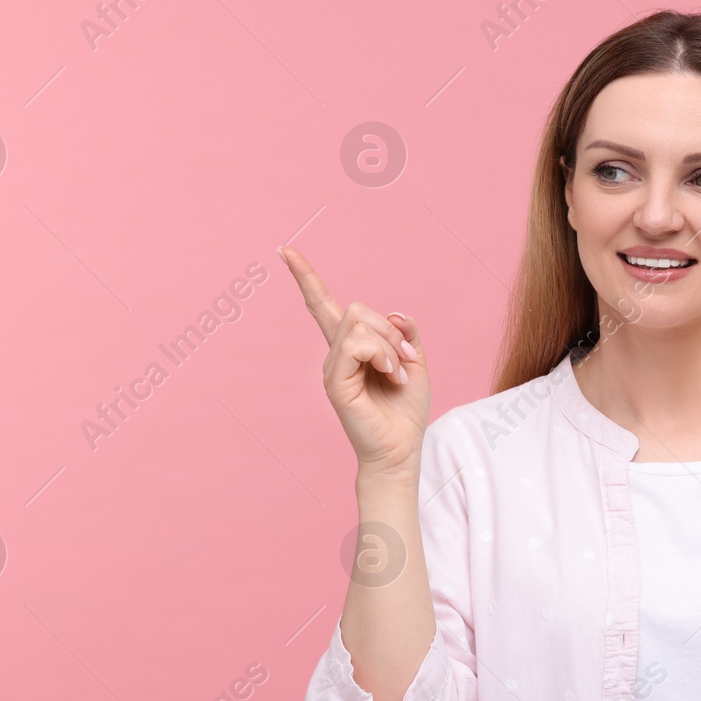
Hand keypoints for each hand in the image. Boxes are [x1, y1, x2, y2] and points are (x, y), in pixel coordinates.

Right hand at [280, 245, 428, 475]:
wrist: (402, 449)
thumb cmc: (406, 410)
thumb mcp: (414, 361)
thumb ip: (404, 333)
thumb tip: (395, 313)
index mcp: (351, 348)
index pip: (323, 306)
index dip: (306, 277)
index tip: (286, 250)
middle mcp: (335, 355)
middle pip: (357, 309)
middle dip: (390, 330)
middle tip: (404, 360)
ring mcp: (332, 368)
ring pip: (360, 325)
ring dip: (390, 347)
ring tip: (396, 374)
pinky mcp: (335, 383)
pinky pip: (357, 345)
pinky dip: (383, 355)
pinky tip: (391, 376)